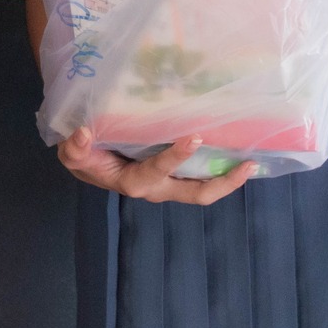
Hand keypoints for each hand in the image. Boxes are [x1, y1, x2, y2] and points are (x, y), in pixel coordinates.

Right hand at [57, 128, 256, 203]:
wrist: (88, 163)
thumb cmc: (85, 158)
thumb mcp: (73, 156)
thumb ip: (75, 149)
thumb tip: (83, 133)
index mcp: (136, 182)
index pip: (160, 170)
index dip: (177, 156)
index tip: (194, 136)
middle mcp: (159, 187)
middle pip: (197, 193)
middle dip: (224, 183)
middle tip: (248, 165)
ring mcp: (170, 183)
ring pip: (204, 187)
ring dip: (228, 178)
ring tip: (253, 160)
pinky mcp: (175, 175)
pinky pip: (200, 175)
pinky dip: (219, 167)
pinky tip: (236, 150)